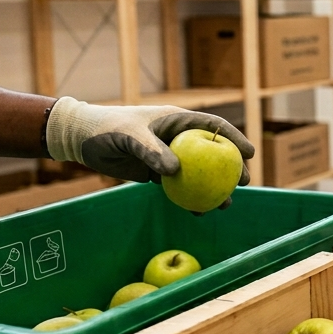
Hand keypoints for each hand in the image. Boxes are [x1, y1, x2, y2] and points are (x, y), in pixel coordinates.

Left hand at [45, 97, 254, 205]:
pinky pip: (180, 187)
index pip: (213, 127)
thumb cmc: (106, 129)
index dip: (234, 138)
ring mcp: (169, 155)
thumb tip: (177, 171)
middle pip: (213, 153)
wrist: (83, 141)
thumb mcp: (130, 136)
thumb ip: (152, 151)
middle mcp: (178, 137)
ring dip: (214, 189)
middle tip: (243, 183)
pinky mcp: (158, 172)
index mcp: (176, 120)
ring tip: (225, 205)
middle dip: (232, 168)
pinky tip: (198, 212)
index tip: (250, 153)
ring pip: (200, 173)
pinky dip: (190, 199)